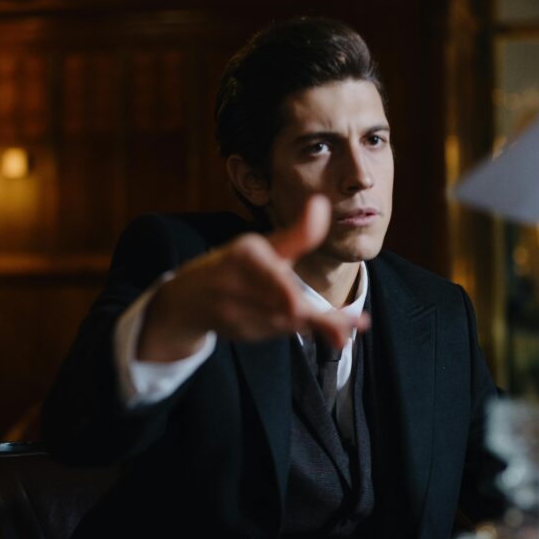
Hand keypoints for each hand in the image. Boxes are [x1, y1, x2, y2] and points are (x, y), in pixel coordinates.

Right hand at [137, 196, 367, 361]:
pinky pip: (274, 333)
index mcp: (245, 253)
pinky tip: (322, 333)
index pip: (270, 275)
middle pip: (284, 304)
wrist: (188, 299)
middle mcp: (235, 280)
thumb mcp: (265, 247)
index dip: (285, 294)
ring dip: (317, 328)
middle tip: (349, 330)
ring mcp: (233, 309)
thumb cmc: (236, 266)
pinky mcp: (237, 331)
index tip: (301, 308)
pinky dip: (297, 331)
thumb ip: (299, 234)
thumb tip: (322, 203)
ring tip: (345, 335)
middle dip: (319, 320)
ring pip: (284, 322)